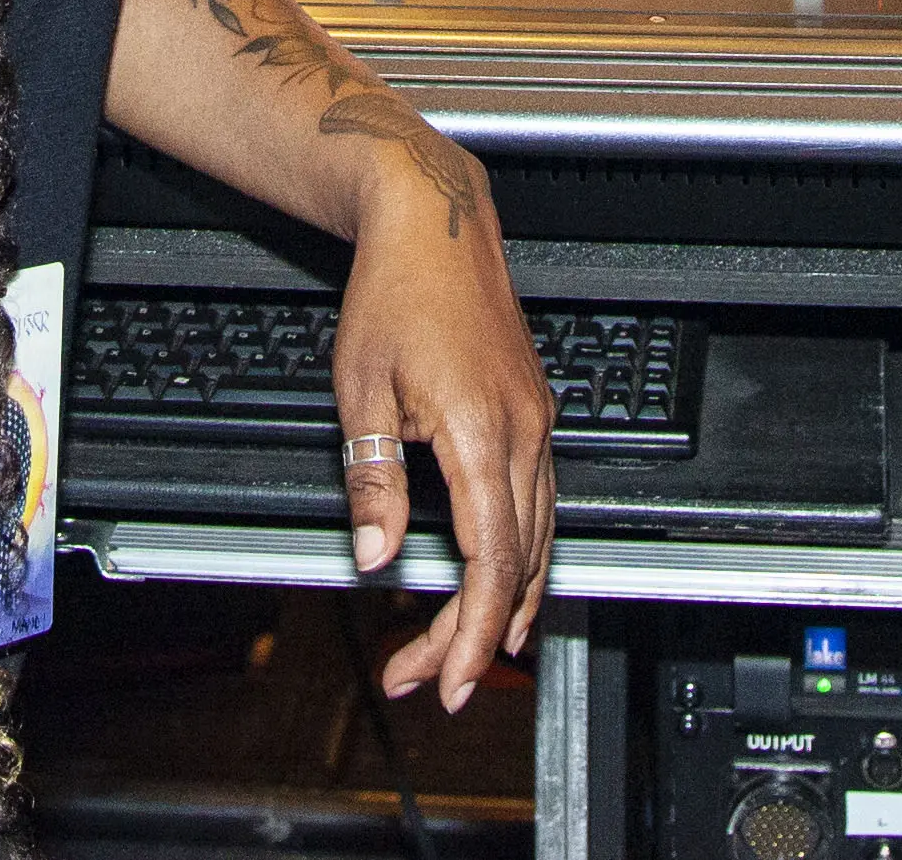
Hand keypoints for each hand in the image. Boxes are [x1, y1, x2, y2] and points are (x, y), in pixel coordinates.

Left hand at [325, 110, 553, 711]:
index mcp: (481, 431)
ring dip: (506, 601)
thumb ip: (372, 480)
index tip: (446, 677)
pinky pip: (541, 502)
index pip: (490, 561)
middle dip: (478, 633)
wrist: (433, 222)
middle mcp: (523, 431)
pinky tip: (506, 580)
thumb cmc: (393, 292)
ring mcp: (534, 421)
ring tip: (468, 652)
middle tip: (433, 679)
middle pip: (518, 563)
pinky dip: (525, 554)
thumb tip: (376, 555)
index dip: (468, 631)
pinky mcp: (531, 412)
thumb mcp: (360, 390)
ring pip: (541, 537)